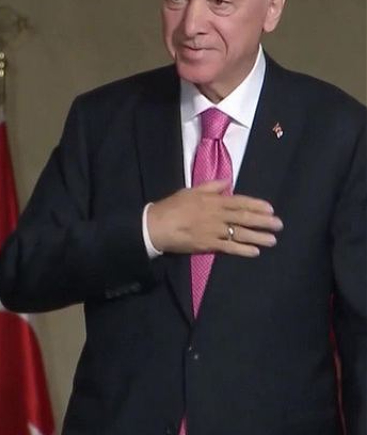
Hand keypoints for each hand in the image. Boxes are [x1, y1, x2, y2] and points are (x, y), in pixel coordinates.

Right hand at [147, 180, 282, 256]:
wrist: (156, 225)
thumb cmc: (172, 206)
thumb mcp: (190, 190)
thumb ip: (210, 186)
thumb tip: (228, 182)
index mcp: (213, 200)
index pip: (240, 202)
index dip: (256, 205)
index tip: (270, 208)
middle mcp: (217, 215)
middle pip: (245, 218)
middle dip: (263, 221)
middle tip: (279, 225)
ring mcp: (214, 231)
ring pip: (240, 233)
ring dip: (258, 237)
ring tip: (272, 240)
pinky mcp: (208, 245)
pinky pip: (229, 248)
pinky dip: (243, 250)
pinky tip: (255, 252)